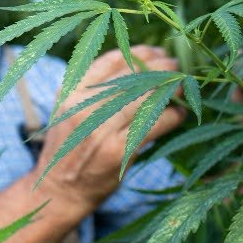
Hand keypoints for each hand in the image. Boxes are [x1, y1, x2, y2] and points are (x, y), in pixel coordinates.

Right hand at [37, 45, 185, 212]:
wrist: (59, 190)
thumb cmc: (70, 148)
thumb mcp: (68, 110)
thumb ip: (92, 89)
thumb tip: (137, 66)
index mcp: (70, 92)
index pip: (110, 61)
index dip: (137, 53)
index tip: (155, 52)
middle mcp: (83, 107)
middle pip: (130, 76)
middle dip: (158, 66)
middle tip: (175, 64)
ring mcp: (100, 129)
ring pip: (143, 97)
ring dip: (168, 87)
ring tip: (182, 84)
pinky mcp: (118, 151)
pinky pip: (152, 125)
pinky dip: (171, 116)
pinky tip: (179, 113)